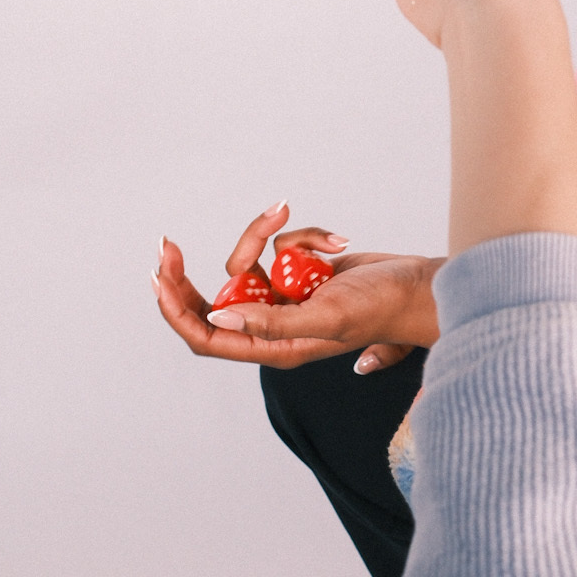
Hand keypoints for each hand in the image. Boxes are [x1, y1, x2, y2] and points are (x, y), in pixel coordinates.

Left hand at [152, 201, 441, 372]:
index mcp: (272, 347)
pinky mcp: (299, 274)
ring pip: (250, 261)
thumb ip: (273, 321)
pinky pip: (280, 246)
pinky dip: (304, 236)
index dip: (176, 311)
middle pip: (214, 299)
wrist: (417, 284)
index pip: (207, 336)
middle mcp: (272, 324)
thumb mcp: (327, 316)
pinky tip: (335, 243)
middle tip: (167, 244)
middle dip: (193, 272)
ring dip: (267, 237)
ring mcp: (285, 297)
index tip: (160, 276)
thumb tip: (220, 317)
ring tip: (305, 229)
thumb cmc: (380, 308)